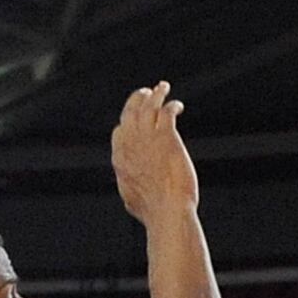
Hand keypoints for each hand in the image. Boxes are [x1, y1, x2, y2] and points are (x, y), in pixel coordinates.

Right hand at [110, 82, 198, 222]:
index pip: (119, 131)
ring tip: (162, 88)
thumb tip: (131, 191)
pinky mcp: (166, 136)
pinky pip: (166, 112)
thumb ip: (129, 186)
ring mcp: (147, 138)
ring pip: (148, 106)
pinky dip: (172, 106)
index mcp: (120, 158)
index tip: (134, 119)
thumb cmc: (152, 210)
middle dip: (137, 99)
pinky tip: (178, 106)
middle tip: (146, 93)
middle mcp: (130, 144)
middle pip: (130, 112)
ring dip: (155, 94)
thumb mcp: (131, 197)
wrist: (166, 210)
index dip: (127, 122)